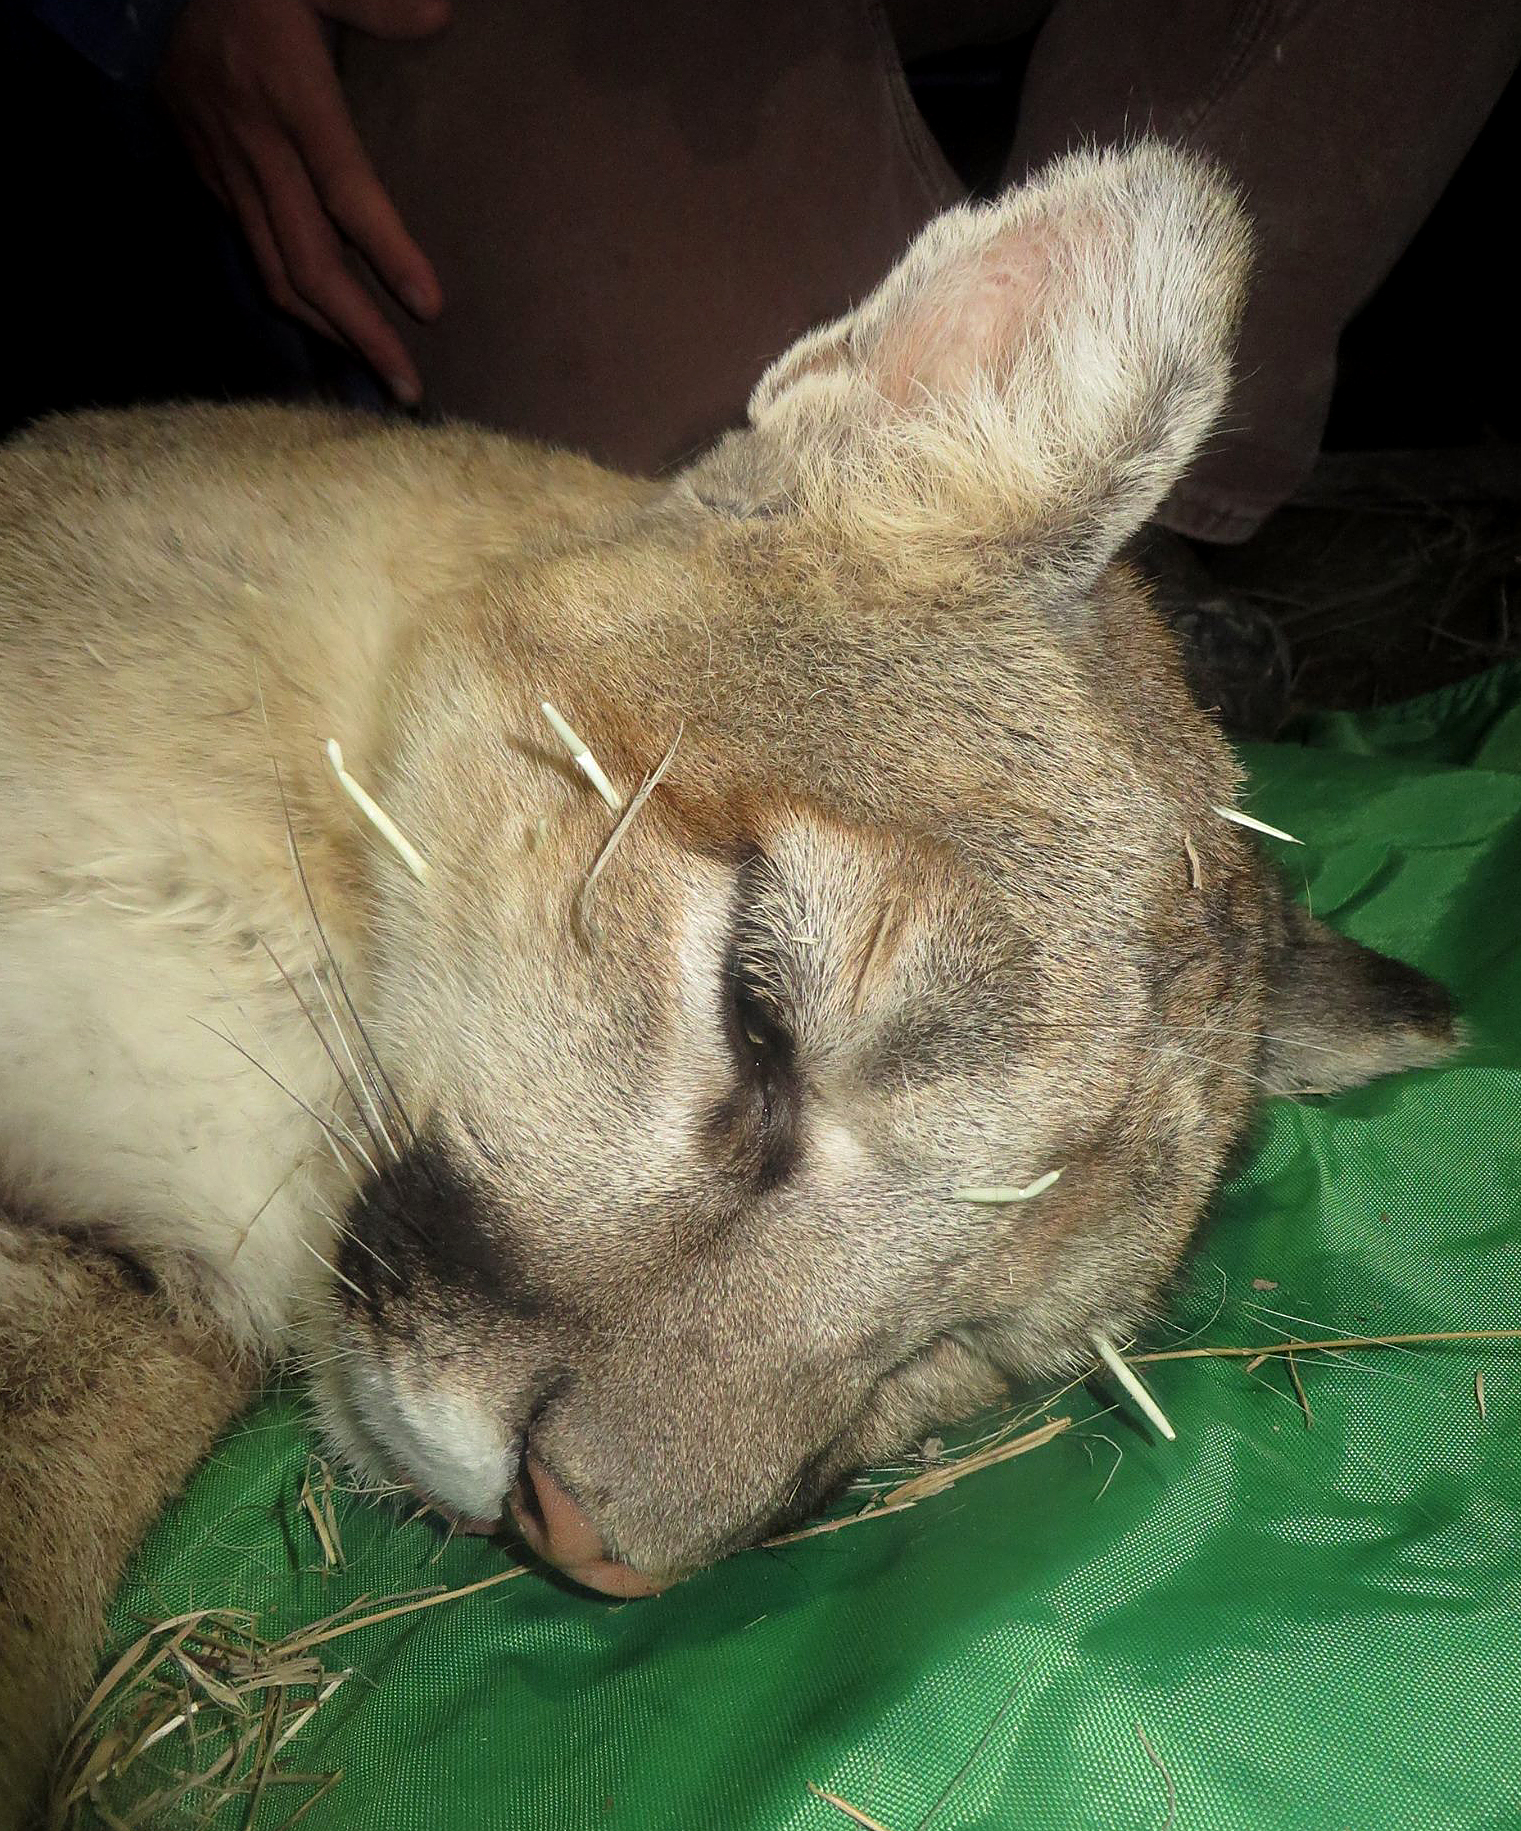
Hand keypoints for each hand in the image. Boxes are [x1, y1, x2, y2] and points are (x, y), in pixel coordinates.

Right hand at [158, 0, 449, 402]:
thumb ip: (377, 2)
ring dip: (328, 330)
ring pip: (277, 272)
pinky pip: (254, 253)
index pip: (347, 191)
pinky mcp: (207, 179)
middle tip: (406, 388)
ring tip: (374, 371)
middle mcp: (257, 150)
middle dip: (361, 333)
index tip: (430, 308)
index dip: (388, 253)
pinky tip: (326, 322)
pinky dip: (294, 297)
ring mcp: (226, 172)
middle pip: (310, 263)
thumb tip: (441, 17)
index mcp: (290, 99)